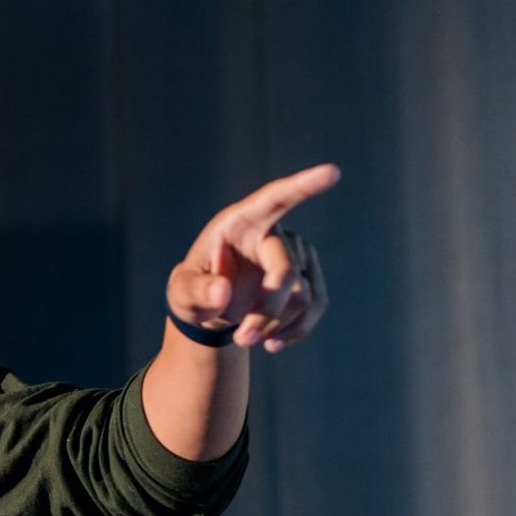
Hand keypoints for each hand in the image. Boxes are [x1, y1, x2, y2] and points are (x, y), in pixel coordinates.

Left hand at [166, 163, 338, 352]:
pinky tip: (272, 343)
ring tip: (243, 339)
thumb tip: (222, 292)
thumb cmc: (192, 290)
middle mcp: (272, 234)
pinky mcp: (307, 279)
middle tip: (240, 338)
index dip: (303, 186)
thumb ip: (196, 292)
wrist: (209, 307)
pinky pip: (315, 305)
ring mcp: (294, 255)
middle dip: (265, 309)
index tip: (333, 172)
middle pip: (285, 270)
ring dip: (274, 324)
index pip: (275, 198)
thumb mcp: (182, 294)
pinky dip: (296, 329)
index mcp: (240, 222)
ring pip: (302, 294)